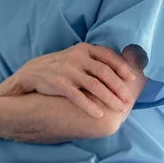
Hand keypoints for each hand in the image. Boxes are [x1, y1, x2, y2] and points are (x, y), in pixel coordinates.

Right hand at [12, 43, 135, 117]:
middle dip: (119, 87)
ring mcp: (68, 70)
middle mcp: (77, 57)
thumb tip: (119, 69)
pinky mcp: (59, 83)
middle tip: (129, 100)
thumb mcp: (76, 57)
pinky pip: (78, 96)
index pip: (108, 56)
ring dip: (110, 98)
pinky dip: (90, 106)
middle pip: (104, 73)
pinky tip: (99, 114)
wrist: (31, 73)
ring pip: (95, 85)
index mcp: (83, 49)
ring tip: (120, 108)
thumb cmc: (60, 66)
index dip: (121, 67)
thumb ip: (94, 60)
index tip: (132, 79)